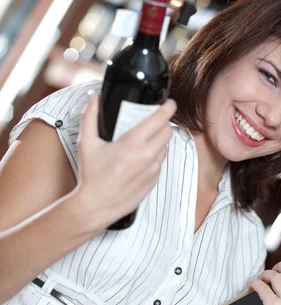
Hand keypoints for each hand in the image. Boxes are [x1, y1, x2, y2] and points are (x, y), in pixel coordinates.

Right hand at [74, 91, 175, 230]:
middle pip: (167, 131)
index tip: (169, 103)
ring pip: (165, 147)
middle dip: (163, 122)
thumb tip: (93, 98)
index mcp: (134, 143)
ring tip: (145, 138)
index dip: (168, 107)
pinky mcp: (154, 181)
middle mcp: (148, 155)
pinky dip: (155, 156)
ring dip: (159, 139)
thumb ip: (90, 116)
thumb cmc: (92, 176)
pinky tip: (141, 157)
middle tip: (154, 119)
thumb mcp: (87, 143)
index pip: (160, 119)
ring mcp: (153, 169)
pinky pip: (160, 162)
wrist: (97, 206)